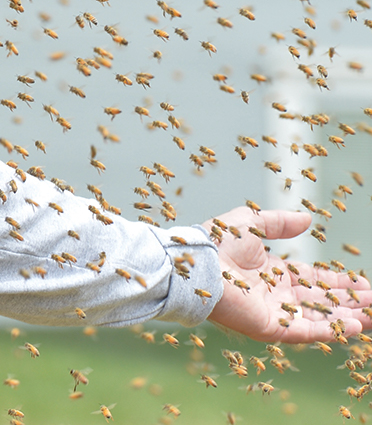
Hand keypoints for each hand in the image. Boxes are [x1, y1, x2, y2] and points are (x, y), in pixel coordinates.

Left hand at [206, 206, 368, 343]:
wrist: (196, 264)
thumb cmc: (215, 243)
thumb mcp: (251, 224)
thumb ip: (278, 223)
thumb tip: (306, 219)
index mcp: (272, 273)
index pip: (314, 280)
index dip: (340, 282)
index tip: (364, 283)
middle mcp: (276, 294)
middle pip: (322, 301)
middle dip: (351, 302)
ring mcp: (274, 312)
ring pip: (319, 318)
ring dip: (347, 317)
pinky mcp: (270, 327)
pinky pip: (306, 332)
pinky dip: (331, 330)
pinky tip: (355, 326)